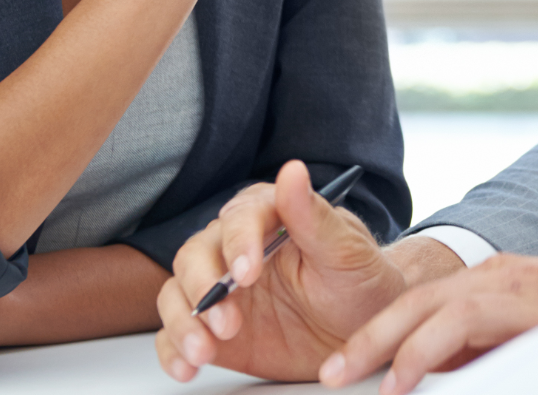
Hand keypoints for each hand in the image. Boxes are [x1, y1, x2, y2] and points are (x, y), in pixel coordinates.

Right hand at [156, 160, 408, 381]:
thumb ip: (314, 216)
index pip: (238, 219)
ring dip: (183, 322)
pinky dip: (172, 350)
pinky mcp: (213, 330)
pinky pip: (177, 335)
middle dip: (202, 288)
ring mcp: (222, 291)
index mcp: (268, 217)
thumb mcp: (347, 252)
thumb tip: (292, 171)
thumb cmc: (360, 283)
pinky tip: (186, 367)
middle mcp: (236, 249)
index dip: (238, 244)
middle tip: (227, 322)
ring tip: (203, 352)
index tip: (246, 274)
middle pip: (194, 255)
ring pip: (177, 294)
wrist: (365, 334)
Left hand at [321, 255, 537, 393]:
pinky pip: (463, 318)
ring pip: (429, 304)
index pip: (420, 304)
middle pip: (412, 300)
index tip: (344, 369)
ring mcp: (508, 280)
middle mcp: (492, 274)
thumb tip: (435, 384)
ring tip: (351, 375)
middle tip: (329, 375)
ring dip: (384, 343)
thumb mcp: (524, 347)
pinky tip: (407, 376)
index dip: (378, 335)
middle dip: (366, 339)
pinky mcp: (524, 295)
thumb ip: (482, 358)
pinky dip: (427, 348)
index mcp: (488, 285)